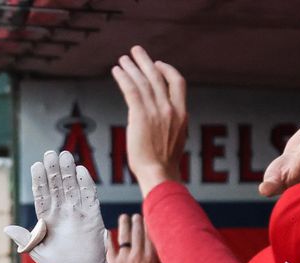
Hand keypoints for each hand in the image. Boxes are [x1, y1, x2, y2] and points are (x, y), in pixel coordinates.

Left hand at [4, 150, 111, 262]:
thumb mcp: (37, 252)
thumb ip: (25, 238)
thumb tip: (7, 228)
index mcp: (47, 218)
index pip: (42, 195)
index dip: (39, 180)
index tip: (36, 166)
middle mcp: (62, 211)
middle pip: (57, 186)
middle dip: (53, 170)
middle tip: (50, 154)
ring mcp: (78, 212)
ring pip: (72, 187)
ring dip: (68, 172)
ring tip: (65, 155)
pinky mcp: (93, 216)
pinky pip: (89, 197)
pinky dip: (86, 184)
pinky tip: (81, 171)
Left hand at [108, 214, 160, 262]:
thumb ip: (152, 253)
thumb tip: (150, 238)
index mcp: (150, 257)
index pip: (149, 235)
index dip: (147, 224)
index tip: (146, 217)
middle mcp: (137, 255)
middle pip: (137, 233)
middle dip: (137, 222)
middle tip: (135, 216)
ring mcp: (123, 258)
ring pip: (124, 236)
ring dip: (124, 224)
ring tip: (124, 217)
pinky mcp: (111, 262)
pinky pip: (109, 246)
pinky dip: (108, 238)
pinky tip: (107, 231)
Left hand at [110, 45, 187, 195]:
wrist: (159, 175)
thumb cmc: (164, 165)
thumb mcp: (175, 141)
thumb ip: (171, 126)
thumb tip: (162, 124)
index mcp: (182, 114)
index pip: (178, 82)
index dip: (168, 70)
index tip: (158, 64)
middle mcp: (171, 109)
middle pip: (158, 76)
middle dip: (146, 61)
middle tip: (136, 51)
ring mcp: (157, 112)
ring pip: (143, 81)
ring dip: (132, 67)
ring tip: (123, 59)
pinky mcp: (141, 116)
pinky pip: (131, 90)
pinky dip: (124, 78)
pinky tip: (116, 70)